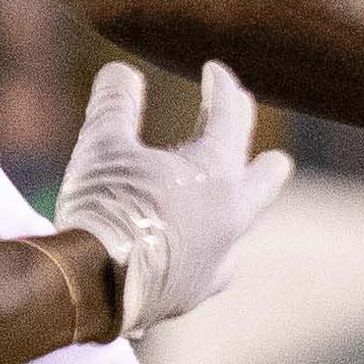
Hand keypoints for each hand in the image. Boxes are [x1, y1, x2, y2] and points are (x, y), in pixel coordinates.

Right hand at [56, 59, 294, 338]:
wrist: (91, 286)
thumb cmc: (103, 206)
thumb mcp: (102, 144)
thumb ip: (116, 103)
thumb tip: (122, 72)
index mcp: (217, 173)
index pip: (232, 116)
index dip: (223, 87)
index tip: (214, 71)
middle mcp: (231, 217)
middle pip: (265, 178)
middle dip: (265, 159)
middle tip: (272, 154)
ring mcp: (217, 260)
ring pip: (243, 226)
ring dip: (240, 207)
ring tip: (236, 202)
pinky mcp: (195, 291)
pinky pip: (215, 266)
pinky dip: (211, 251)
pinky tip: (200, 254)